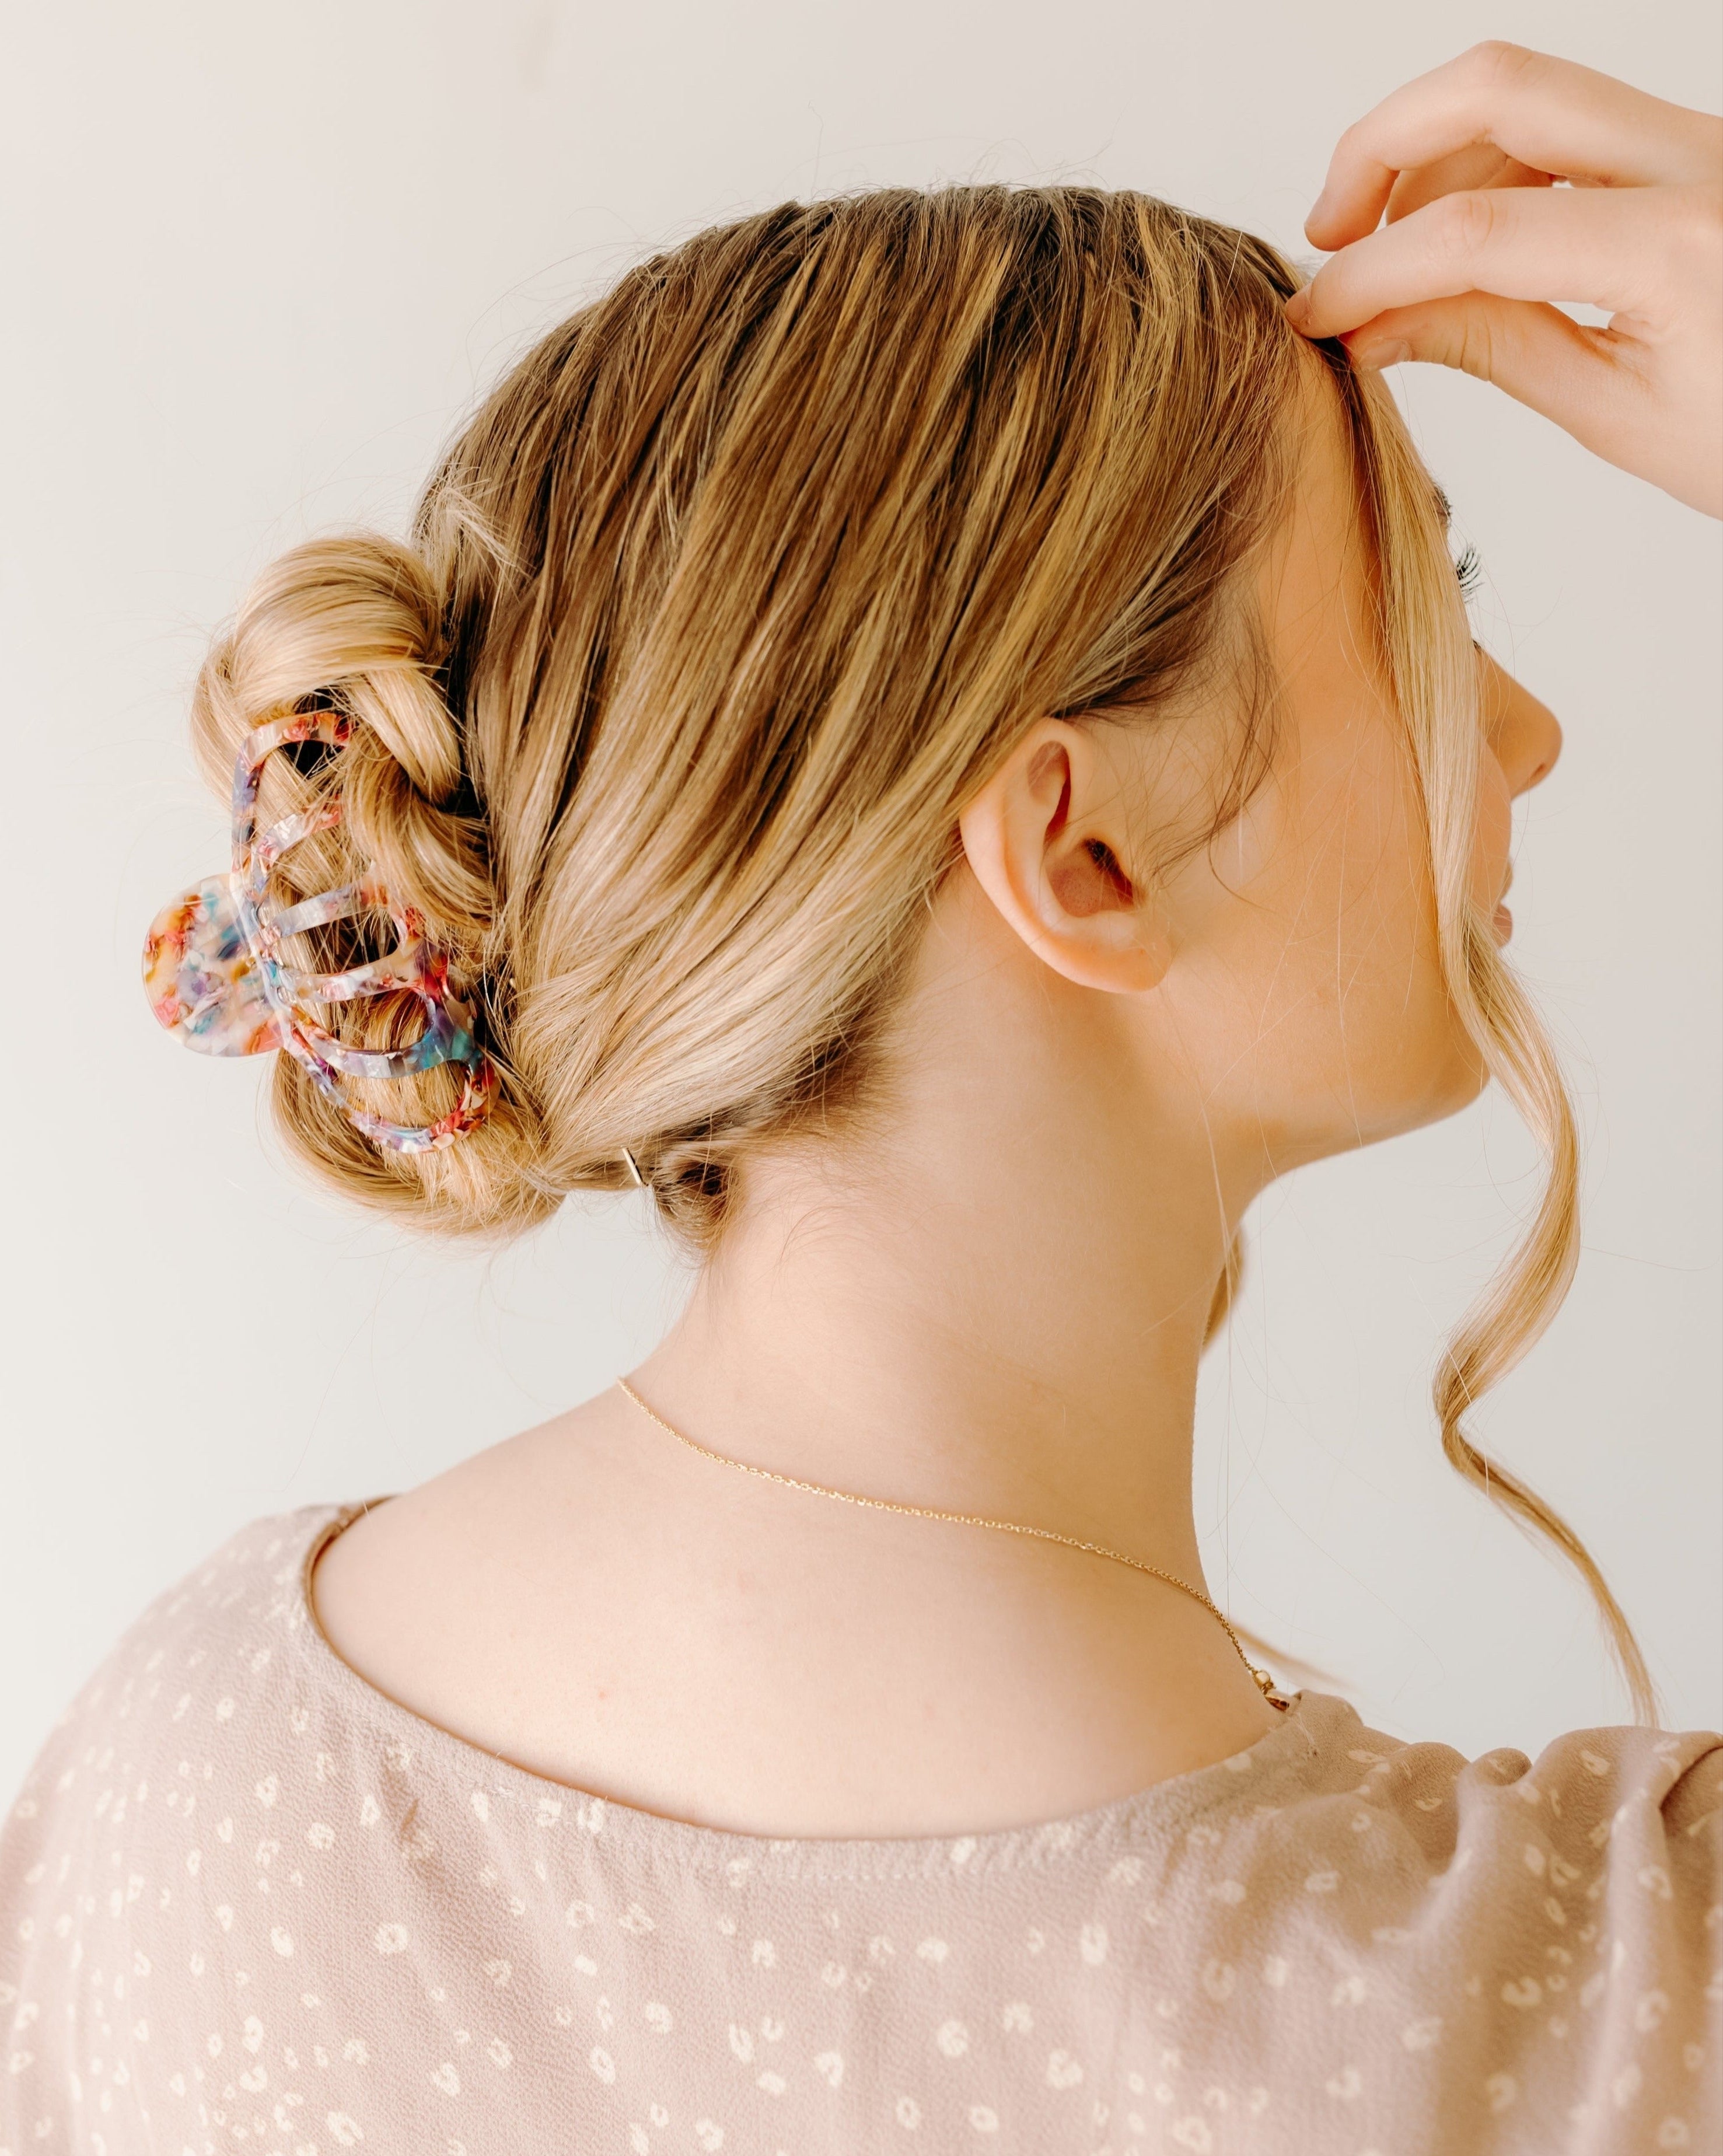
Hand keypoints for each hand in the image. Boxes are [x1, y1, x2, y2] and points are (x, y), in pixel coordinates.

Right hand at [1285, 43, 1722, 517]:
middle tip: (1328, 235)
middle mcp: (1698, 163)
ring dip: (1431, 158)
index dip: (1371, 270)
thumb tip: (1376, 323)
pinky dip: (1488, 169)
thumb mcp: (1622, 419)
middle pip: (1498, 86)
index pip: (1479, 228)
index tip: (1314, 315)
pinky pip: (1568, 126)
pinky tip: (1456, 249)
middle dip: (1383, 147)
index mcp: (1681, 249)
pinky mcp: (1691, 149)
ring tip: (1389, 260)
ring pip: (1527, 93)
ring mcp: (1700, 142)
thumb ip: (1495, 349)